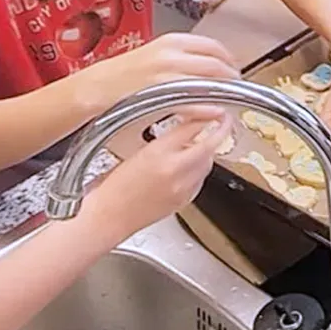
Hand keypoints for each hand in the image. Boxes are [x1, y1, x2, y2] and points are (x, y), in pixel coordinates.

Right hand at [80, 110, 230, 243]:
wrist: (108, 218)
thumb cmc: (114, 188)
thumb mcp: (135, 152)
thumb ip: (164, 141)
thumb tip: (185, 130)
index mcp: (158, 153)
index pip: (192, 127)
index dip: (207, 116)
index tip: (214, 111)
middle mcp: (173, 170)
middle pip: (210, 145)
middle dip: (219, 132)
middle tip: (222, 123)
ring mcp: (181, 188)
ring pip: (208, 163)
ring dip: (206, 153)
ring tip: (195, 148)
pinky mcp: (184, 202)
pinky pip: (200, 180)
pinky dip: (199, 171)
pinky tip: (187, 170)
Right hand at [86, 33, 238, 108]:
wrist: (102, 85)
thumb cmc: (129, 71)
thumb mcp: (159, 52)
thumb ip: (185, 55)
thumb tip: (212, 63)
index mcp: (174, 41)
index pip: (214, 46)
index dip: (230, 59)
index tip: (235, 68)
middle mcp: (172, 54)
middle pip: (216, 65)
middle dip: (231, 78)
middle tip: (236, 87)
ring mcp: (167, 75)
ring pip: (207, 83)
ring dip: (223, 93)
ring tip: (228, 100)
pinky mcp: (161, 95)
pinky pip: (193, 103)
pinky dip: (208, 109)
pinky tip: (214, 112)